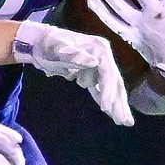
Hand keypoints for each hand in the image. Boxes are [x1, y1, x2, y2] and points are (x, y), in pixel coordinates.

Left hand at [12, 21, 133, 125]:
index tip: (106, 107)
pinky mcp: (91, 72)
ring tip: (125, 122)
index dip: (108, 90)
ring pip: (110, 86)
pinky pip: (100, 88)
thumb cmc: (48, 44)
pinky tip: (112, 113)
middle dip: (118, 102)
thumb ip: (74, 55)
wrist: (39, 42)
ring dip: (117, 104)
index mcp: (98, 49)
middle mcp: (102, 56)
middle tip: (125, 121)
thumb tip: (94, 62)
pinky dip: (105, 99)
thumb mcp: (58, 47)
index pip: (107, 73)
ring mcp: (98, 64)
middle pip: (113, 81)